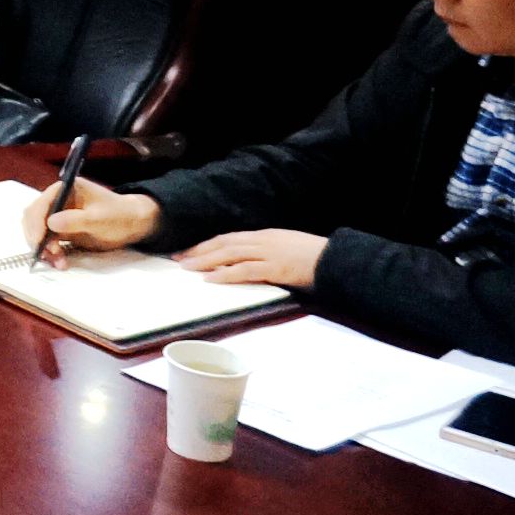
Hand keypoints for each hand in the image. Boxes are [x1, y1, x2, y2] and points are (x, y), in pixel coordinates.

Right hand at [23, 179, 161, 261]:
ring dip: (42, 247)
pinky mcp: (61, 229)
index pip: (42, 204)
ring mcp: (58, 214)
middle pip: (34, 217)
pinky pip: (47, 240)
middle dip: (37, 237)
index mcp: (65, 189)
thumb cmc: (118, 215)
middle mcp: (57, 200)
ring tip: (58, 262)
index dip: (36, 223)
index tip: (39, 241)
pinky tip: (60, 262)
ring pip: (38, 231)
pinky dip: (50, 252)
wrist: (132, 224)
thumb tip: (51, 222)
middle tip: (47, 255)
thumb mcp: (99, 219)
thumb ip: (75, 220)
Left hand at [175, 228, 330, 288]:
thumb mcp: (284, 250)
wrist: (336, 259)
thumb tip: (244, 263)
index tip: (188, 251)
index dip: (207, 245)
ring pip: (230, 254)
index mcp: (264, 236)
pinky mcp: (276, 267)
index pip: (229, 238)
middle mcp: (263, 240)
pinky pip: (246, 270)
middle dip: (199, 251)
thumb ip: (265, 254)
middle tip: (178, 259)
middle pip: (224, 243)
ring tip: (188, 268)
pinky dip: (226, 274)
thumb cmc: (313, 257)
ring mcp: (269, 253)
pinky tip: (211, 278)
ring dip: (206, 261)